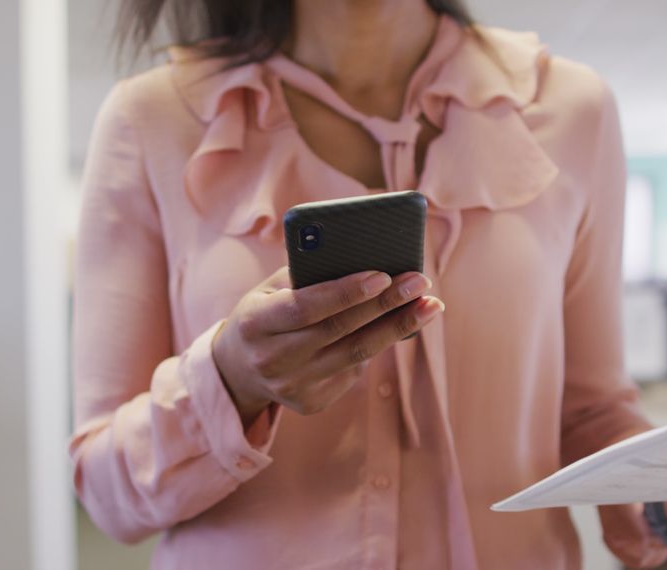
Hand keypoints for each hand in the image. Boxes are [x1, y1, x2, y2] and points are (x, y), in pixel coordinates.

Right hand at [213, 267, 442, 421]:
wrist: (238, 369)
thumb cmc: (265, 312)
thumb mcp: (270, 290)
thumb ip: (307, 275)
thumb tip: (366, 260)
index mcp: (255, 323)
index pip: (305, 307)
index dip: (345, 292)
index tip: (383, 275)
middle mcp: (272, 359)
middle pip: (339, 332)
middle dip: (385, 305)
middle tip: (420, 283)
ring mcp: (292, 386)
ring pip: (356, 355)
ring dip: (397, 328)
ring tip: (429, 305)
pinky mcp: (311, 403)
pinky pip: (354, 370)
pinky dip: (379, 344)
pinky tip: (400, 325)